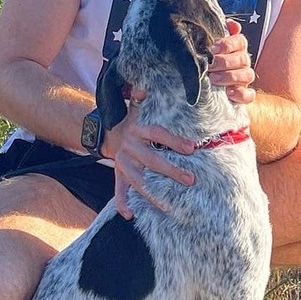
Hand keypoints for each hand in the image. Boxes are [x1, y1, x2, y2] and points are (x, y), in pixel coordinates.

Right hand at [105, 92, 195, 217]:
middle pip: (152, 160)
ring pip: (139, 180)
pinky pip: (118, 190)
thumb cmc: (135, 119)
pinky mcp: (118, 175)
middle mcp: (130, 147)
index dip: (174, 140)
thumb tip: (147, 85)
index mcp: (138, 129)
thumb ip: (145, 96)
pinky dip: (122, 202)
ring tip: (170, 204)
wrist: (109, 132)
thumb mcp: (139, 105)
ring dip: (154, 193)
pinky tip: (130, 214)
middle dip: (171, 171)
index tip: (192, 148)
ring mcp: (123, 163)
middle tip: (191, 180)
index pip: (158, 134)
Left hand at [209, 19, 255, 104]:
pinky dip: (241, 94)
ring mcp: (244, 79)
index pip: (240, 41)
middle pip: (242, 58)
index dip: (228, 44)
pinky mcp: (244, 95)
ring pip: (248, 75)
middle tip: (209, 65)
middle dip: (225, 62)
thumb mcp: (207, 45)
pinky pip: (249, 95)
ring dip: (230, 77)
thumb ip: (216, 33)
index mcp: (236, 47)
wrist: (202, 84)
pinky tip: (229, 93)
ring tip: (214, 79)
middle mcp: (243, 62)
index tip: (213, 49)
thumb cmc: (205, 59)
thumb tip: (231, 25)